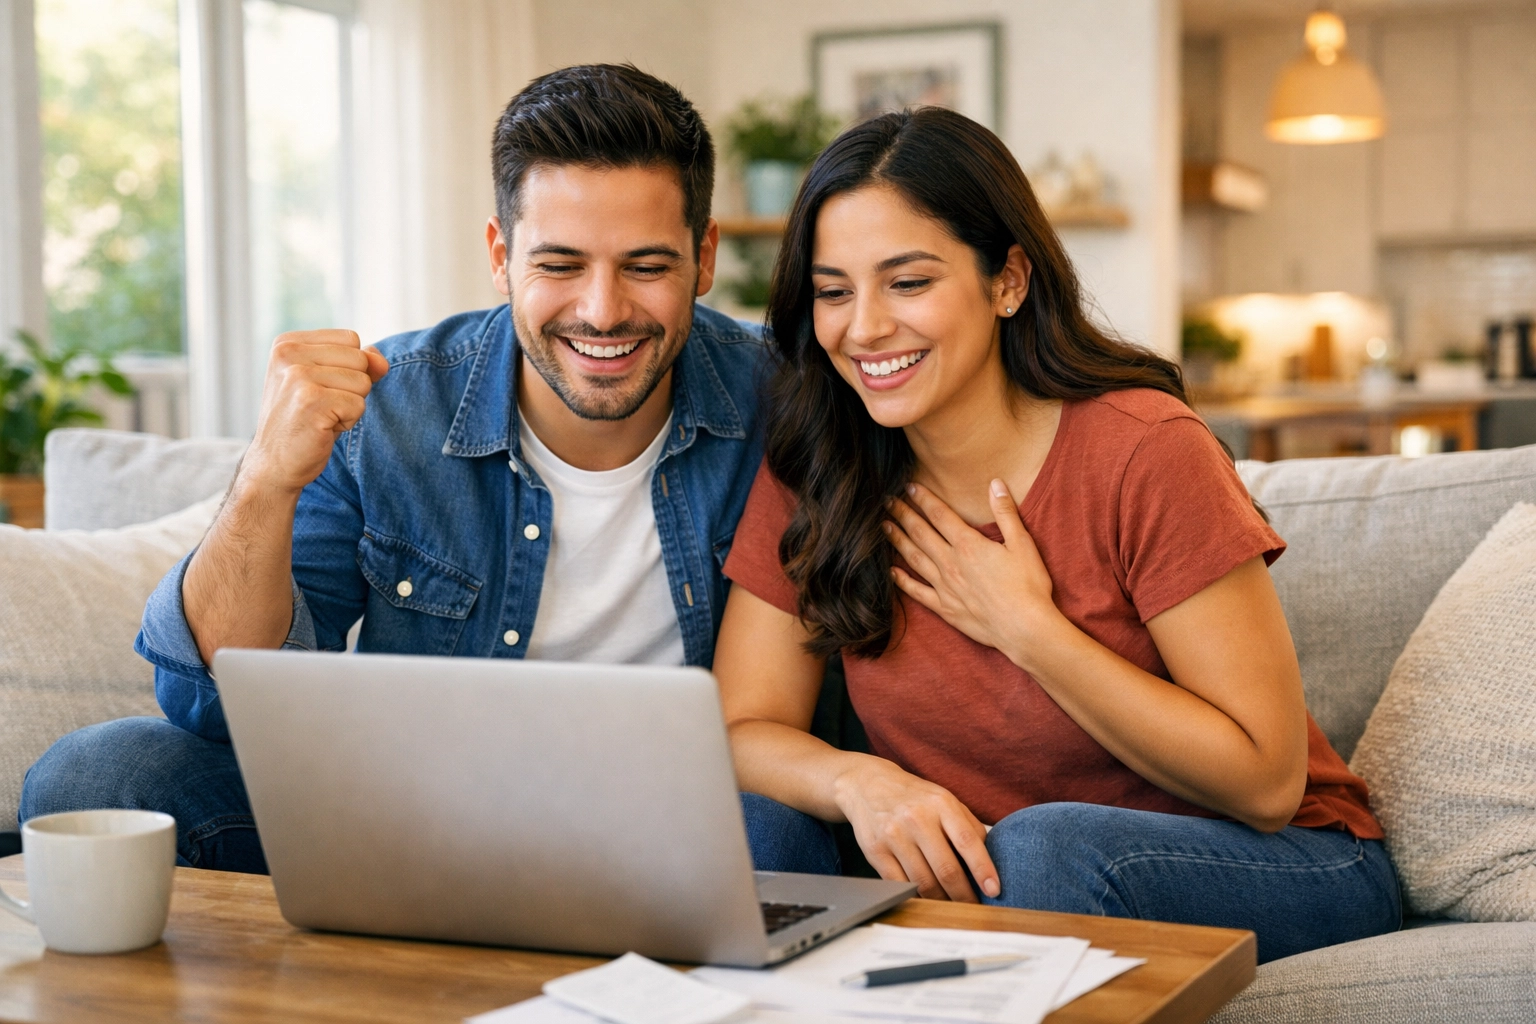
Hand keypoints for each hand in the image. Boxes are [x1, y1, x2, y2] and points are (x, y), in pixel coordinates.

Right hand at [242, 330, 388, 495]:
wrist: (274, 463)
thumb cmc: (304, 421)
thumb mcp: (328, 383)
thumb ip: (359, 363)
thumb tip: (382, 361)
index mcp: (288, 342)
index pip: (351, 339)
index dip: (349, 369)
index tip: (319, 389)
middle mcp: (288, 353)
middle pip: (360, 359)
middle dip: (352, 388)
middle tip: (321, 407)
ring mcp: (298, 376)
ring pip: (363, 382)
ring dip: (350, 406)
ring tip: (320, 417)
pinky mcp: (311, 400)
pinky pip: (358, 405)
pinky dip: (347, 422)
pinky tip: (321, 429)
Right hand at [834, 756, 998, 901]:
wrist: (867, 785)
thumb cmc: (914, 797)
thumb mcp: (944, 800)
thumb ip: (969, 826)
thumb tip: (992, 858)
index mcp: (940, 804)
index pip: (968, 842)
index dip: (983, 869)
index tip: (994, 890)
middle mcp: (917, 819)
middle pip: (946, 869)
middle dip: (964, 895)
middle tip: (974, 907)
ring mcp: (894, 835)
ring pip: (923, 882)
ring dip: (941, 900)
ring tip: (952, 905)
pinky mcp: (875, 851)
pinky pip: (900, 884)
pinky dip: (916, 897)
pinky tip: (926, 899)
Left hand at [884, 480, 1063, 663]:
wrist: (1024, 628)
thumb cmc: (1028, 586)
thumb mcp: (1023, 544)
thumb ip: (1005, 512)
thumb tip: (995, 484)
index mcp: (968, 545)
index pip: (939, 514)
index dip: (923, 498)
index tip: (909, 486)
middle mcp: (950, 563)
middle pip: (920, 533)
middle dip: (903, 514)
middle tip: (888, 501)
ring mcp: (945, 587)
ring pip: (914, 558)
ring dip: (897, 541)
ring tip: (885, 527)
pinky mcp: (945, 608)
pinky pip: (917, 592)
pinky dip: (902, 581)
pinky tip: (892, 572)